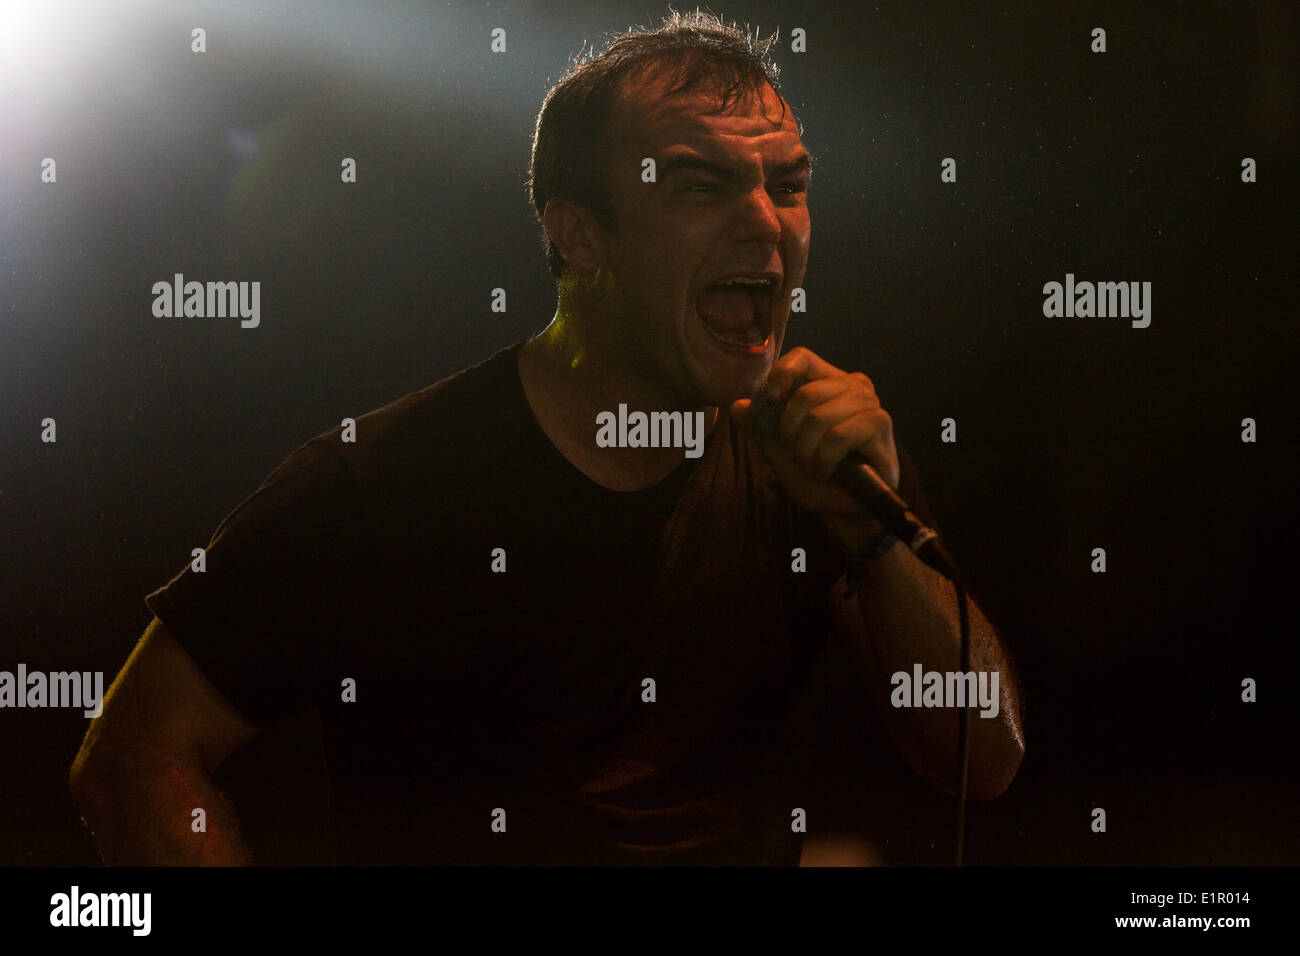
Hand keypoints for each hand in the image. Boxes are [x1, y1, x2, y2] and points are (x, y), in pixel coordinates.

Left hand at [730, 347, 899, 551]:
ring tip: (815, 466)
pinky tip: (828, 471)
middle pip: (806, 394)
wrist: (848, 509)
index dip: (782, 374)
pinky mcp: (880, 423)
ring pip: (819, 417)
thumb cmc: (818, 474)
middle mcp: (852, 385)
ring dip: (808, 451)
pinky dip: (825, 460)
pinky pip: (838, 437)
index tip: (771, 400)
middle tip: (798, 455)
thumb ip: (761, 427)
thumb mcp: (781, 451)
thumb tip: (736, 406)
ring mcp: (869, 402)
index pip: (802, 358)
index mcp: (827, 382)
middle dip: (791, 433)